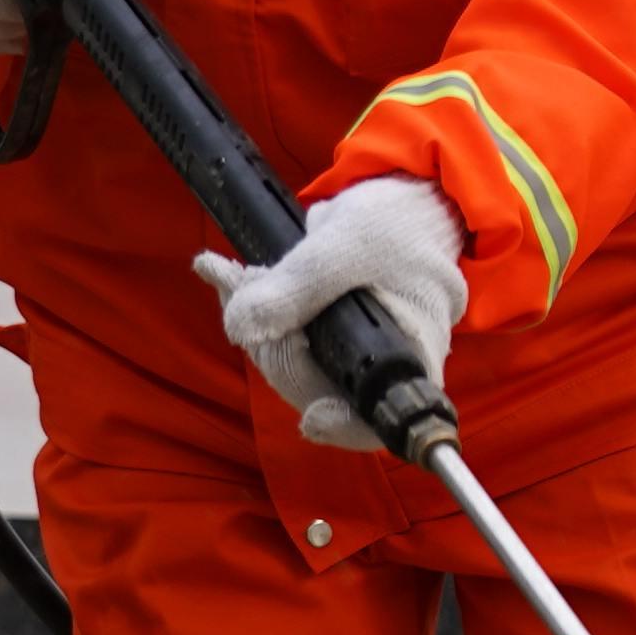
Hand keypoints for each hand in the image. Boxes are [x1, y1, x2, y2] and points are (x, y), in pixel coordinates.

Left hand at [196, 175, 467, 451]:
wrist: (403, 207)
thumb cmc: (397, 226)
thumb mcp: (350, 242)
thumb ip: (298, 285)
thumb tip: (238, 329)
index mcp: (409, 359)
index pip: (377, 420)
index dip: (343, 427)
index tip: (312, 418)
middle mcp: (378, 371)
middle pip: (314, 394)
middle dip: (271, 346)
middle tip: (245, 281)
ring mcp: (348, 362)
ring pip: (288, 370)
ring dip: (253, 326)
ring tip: (230, 272)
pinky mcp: (323, 345)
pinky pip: (278, 347)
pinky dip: (251, 315)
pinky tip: (227, 276)